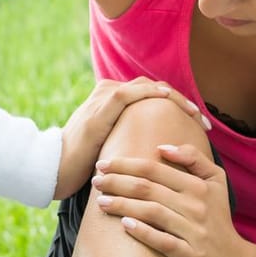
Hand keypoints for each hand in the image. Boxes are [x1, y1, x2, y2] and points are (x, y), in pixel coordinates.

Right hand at [55, 78, 209, 199]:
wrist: (51, 170)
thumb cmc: (81, 166)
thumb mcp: (111, 150)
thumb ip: (130, 143)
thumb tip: (157, 156)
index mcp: (111, 101)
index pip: (152, 96)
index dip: (178, 106)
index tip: (199, 125)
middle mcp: (107, 93)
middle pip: (154, 88)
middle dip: (182, 102)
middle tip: (204, 122)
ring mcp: (102, 99)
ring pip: (146, 86)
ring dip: (173, 98)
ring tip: (195, 114)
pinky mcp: (98, 109)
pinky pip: (127, 93)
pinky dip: (148, 93)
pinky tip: (166, 98)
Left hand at [91, 143, 255, 256]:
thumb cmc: (217, 218)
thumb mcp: (216, 182)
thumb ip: (194, 159)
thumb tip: (163, 148)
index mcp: (199, 185)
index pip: (155, 169)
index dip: (126, 164)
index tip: (104, 164)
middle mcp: (196, 206)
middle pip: (148, 188)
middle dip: (117, 182)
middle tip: (96, 181)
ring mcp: (194, 231)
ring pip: (152, 212)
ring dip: (123, 205)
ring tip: (101, 202)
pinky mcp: (191, 255)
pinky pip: (163, 241)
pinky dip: (143, 232)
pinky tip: (123, 226)